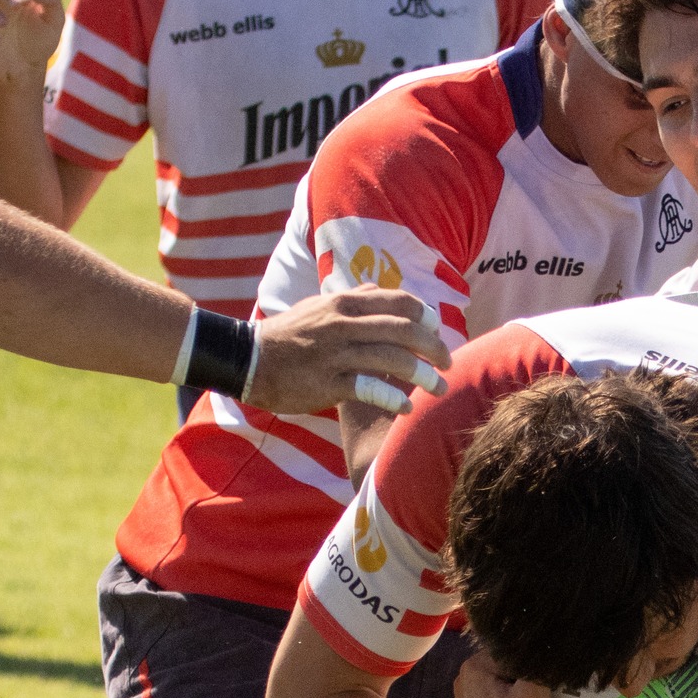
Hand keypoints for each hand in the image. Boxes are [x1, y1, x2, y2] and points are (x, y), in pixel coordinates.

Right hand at [245, 287, 449, 415]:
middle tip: (448, 364)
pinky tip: (406, 408)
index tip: (438, 330)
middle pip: (403, 330)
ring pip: (391, 358)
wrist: (249, 359)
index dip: (425, 316)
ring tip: (438, 389)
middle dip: (433, 347)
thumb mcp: (319, 306)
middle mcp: (343, 323)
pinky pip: (369, 388)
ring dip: (422, 376)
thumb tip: (379, 289)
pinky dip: (393, 398)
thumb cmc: (289, 335)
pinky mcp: (328, 382)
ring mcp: (336, 352)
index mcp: (344, 302)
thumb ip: (352, 298)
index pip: (398, 301)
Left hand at [454, 656, 573, 697]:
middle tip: (554, 689)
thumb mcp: (534, 693)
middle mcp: (463, 681)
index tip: (556, 674)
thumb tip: (554, 636)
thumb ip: (541, 660)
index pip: (515, 647)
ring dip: (528, 687)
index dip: (539, 657)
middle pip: (510, 663)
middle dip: (532, 671)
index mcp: (472, 668)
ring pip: (509, 681)